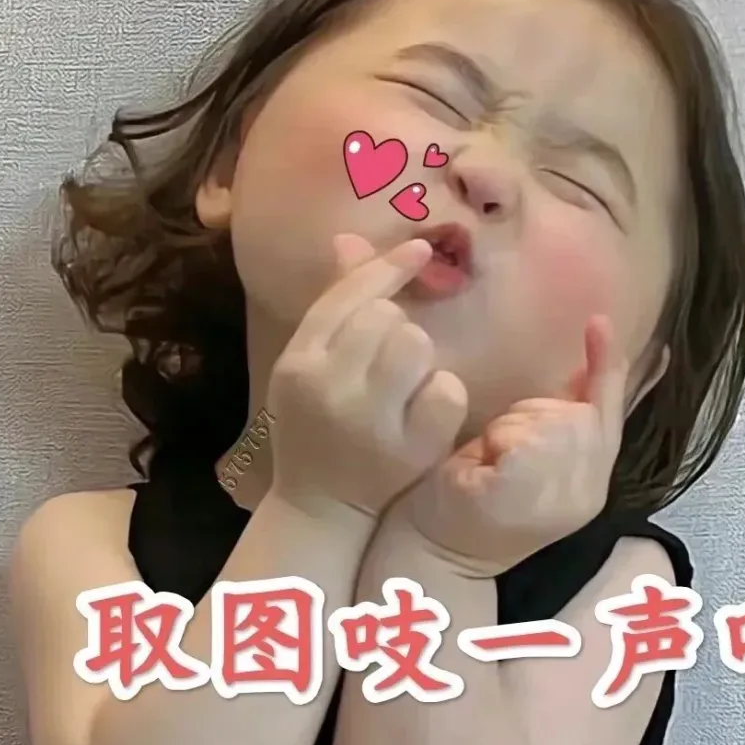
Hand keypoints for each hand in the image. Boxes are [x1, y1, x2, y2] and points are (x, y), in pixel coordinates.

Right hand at [267, 234, 467, 517]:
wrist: (319, 507)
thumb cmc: (316, 426)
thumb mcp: (310, 365)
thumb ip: (333, 307)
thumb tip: (349, 237)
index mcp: (298, 362)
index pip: (346, 296)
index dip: (386, 267)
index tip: (419, 249)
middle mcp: (328, 387)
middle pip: (385, 316)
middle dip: (396, 329)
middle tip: (386, 363)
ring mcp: (370, 421)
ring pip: (417, 344)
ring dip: (419, 359)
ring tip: (404, 386)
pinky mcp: (409, 450)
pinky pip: (446, 389)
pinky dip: (443, 395)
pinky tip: (424, 413)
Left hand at [395, 316, 627, 576]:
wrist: (430, 555)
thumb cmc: (469, 499)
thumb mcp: (525, 454)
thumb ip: (561, 417)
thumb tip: (583, 370)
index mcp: (593, 483)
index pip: (612, 412)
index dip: (609, 366)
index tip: (600, 321)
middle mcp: (590, 492)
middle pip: (579, 412)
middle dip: (532, 417)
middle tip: (497, 456)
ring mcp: (564, 497)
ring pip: (549, 419)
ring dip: (510, 432)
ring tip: (491, 468)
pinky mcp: (528, 494)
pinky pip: (518, 436)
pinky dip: (495, 445)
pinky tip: (483, 473)